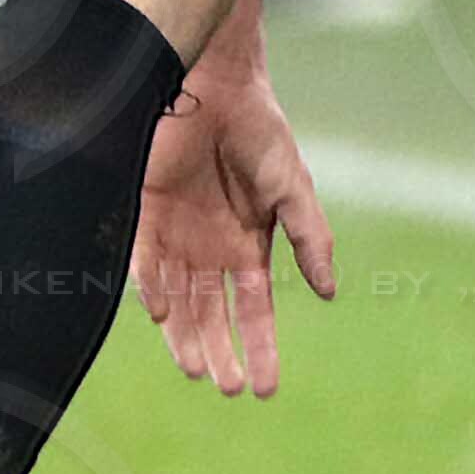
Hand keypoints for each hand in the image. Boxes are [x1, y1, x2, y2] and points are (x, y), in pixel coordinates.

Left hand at [133, 62, 334, 400]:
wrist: (214, 84)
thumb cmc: (260, 130)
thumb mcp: (294, 186)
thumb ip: (310, 238)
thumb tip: (330, 292)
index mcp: (249, 244)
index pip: (254, 308)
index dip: (261, 347)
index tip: (266, 388)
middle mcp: (210, 249)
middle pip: (213, 314)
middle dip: (220, 353)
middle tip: (228, 389)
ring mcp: (176, 236)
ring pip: (178, 301)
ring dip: (185, 337)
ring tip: (195, 370)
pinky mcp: (144, 215)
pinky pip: (145, 264)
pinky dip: (153, 290)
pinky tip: (164, 315)